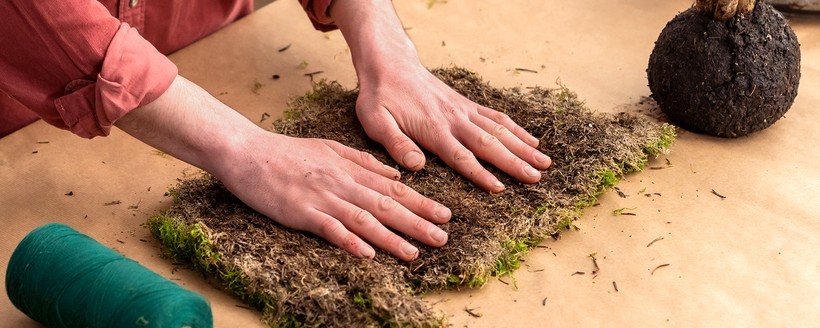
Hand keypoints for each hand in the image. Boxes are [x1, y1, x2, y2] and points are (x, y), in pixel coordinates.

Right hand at [116, 76, 450, 260]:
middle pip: (386, 206)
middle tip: (442, 238)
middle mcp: (343, 184)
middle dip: (417, 223)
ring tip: (414, 252)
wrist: (248, 151)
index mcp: (351, 170)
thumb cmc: (289, 152)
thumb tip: (398, 172)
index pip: (394, 188)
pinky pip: (330, 229)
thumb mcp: (332, 148)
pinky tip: (368, 254)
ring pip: (364, 220)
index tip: (445, 215)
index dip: (422, 202)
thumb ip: (365, 161)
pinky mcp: (301, 212)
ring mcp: (323, 198)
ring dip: (391, 237)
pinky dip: (350, 241)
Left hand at [355, 65, 551, 192]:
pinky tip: (531, 141)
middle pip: (489, 144)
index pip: (461, 156)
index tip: (501, 189)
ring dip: (523, 147)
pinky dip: (516, 129)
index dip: (482, 174)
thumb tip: (416, 165)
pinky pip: (496, 117)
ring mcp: (464, 110)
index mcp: (433, 129)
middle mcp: (454, 119)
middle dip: (514, 162)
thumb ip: (396, 143)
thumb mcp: (376, 121)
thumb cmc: (380, 97)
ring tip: (544, 163)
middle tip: (537, 178)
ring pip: (499, 130)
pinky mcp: (466, 104)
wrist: (390, 64)